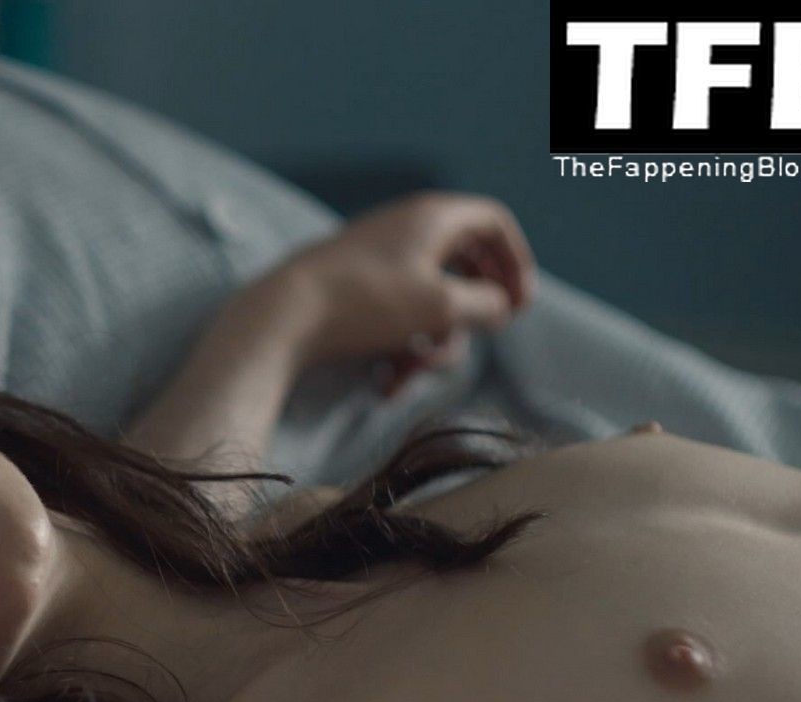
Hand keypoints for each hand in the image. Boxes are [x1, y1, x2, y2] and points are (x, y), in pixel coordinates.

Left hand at [221, 191, 536, 394]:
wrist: (281, 317)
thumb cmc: (367, 304)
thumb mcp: (442, 305)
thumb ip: (485, 304)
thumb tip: (499, 306)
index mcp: (431, 218)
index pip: (492, 223)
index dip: (515, 262)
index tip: (520, 305)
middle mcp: (403, 230)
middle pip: (462, 268)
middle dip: (469, 315)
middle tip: (471, 340)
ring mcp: (376, 262)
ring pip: (426, 304)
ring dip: (429, 345)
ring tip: (410, 372)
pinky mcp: (351, 294)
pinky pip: (393, 320)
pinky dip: (397, 350)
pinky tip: (385, 383)